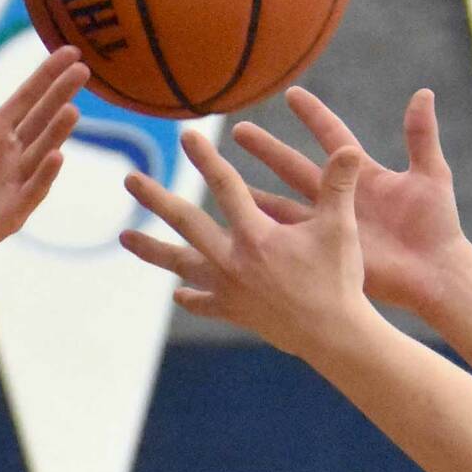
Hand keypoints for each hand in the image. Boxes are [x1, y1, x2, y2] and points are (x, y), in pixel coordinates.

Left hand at [0, 44, 86, 288]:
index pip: (27, 97)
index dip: (47, 74)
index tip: (72, 50)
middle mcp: (8, 155)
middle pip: (41, 119)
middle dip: (60, 95)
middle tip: (84, 69)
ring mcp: (11, 184)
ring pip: (41, 153)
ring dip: (57, 133)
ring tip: (72, 109)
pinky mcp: (8, 214)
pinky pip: (30, 192)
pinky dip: (44, 176)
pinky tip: (56, 156)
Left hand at [121, 131, 374, 358]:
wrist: (332, 335)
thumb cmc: (338, 279)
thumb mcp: (340, 228)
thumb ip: (338, 186)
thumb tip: (348, 149)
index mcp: (256, 236)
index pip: (226, 187)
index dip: (207, 159)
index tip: (188, 135)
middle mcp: (231, 260)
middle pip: (185, 222)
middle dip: (156, 198)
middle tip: (129, 178)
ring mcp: (226, 288)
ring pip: (180, 263)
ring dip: (151, 249)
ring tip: (123, 237)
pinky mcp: (231, 311)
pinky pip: (202, 302)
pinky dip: (190, 296)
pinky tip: (179, 292)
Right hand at [230, 88, 467, 316]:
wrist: (434, 272)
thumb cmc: (437, 225)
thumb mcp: (431, 175)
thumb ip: (421, 135)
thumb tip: (422, 92)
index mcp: (363, 174)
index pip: (332, 136)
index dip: (313, 115)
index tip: (290, 93)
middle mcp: (339, 195)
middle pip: (294, 165)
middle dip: (266, 148)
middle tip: (238, 130)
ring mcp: (326, 223)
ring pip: (279, 202)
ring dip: (251, 191)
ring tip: (220, 177)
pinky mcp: (321, 249)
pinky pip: (283, 238)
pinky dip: (260, 232)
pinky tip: (234, 226)